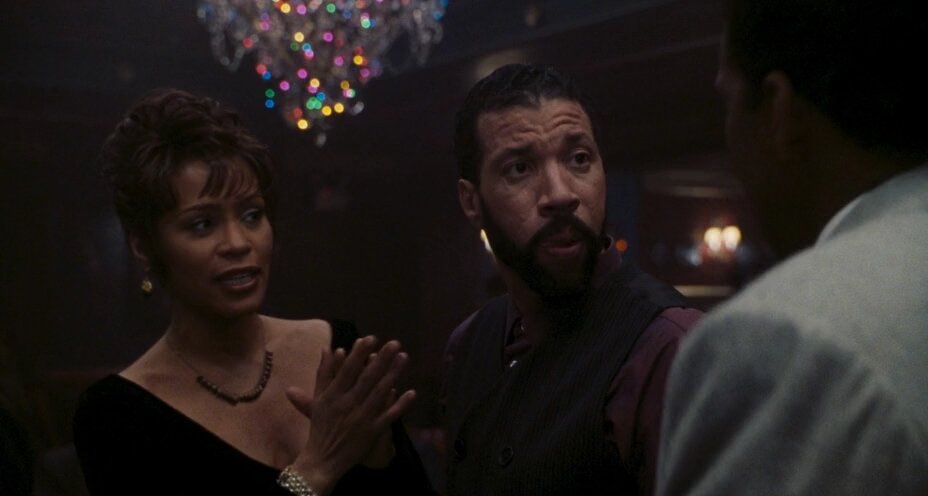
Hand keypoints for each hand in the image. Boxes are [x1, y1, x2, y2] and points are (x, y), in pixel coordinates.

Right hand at [285, 336, 415, 494]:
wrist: (322, 460)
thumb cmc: (320, 426)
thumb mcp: (318, 399)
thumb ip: (323, 373)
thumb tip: (328, 348)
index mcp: (333, 395)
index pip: (347, 370)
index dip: (359, 354)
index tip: (370, 338)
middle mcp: (348, 404)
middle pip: (367, 378)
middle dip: (382, 359)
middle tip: (395, 343)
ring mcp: (362, 418)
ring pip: (380, 393)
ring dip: (393, 375)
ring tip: (404, 357)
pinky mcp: (372, 432)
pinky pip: (388, 416)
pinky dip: (400, 405)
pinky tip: (411, 392)